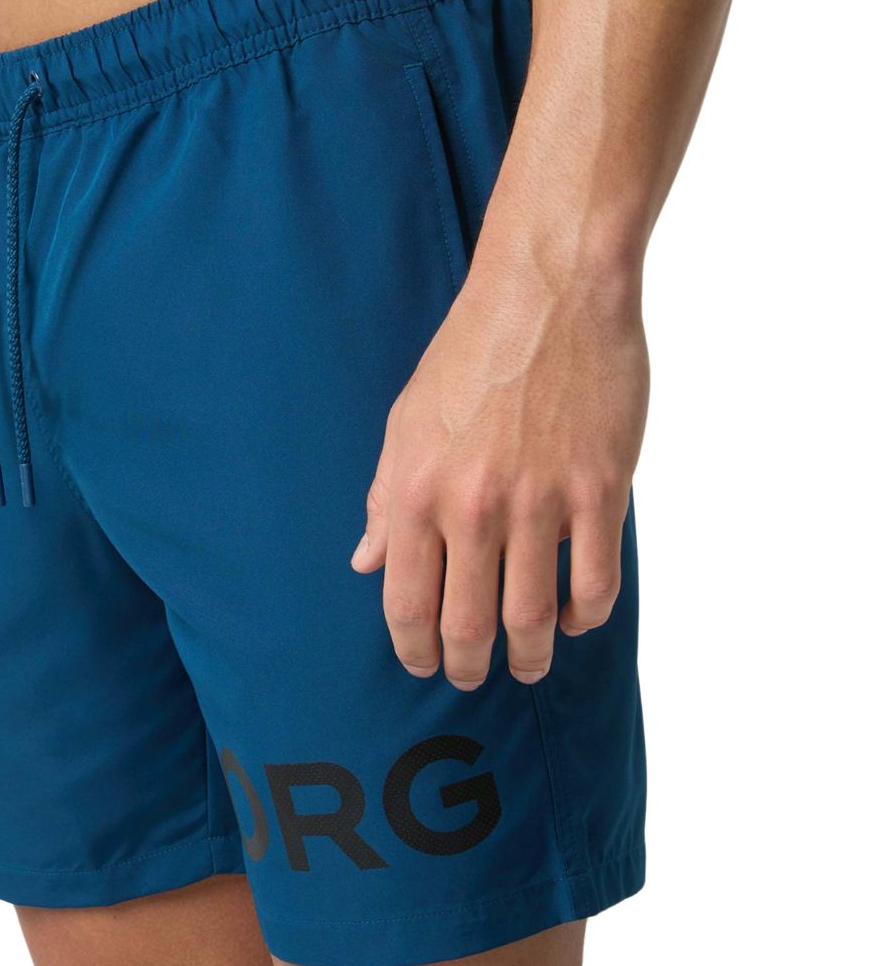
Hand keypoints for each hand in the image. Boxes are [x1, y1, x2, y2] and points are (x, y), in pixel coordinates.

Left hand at [352, 216, 647, 688]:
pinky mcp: (599, 489)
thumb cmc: (472, 353)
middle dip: (468, 665)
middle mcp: (474, 505)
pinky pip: (596, 583)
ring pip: (534, 617)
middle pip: (468, 624)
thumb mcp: (406, 422)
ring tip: (529, 664)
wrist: (549, 291)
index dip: (412, 648)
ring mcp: (540, 502)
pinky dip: (586, 616)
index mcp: (417, 490)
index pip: (406, 602)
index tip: (422, 663)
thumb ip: (386, 499)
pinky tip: (576, 619)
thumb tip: (366, 562)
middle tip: (473, 674)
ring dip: (531, 656)